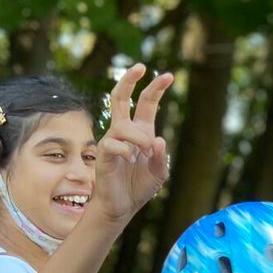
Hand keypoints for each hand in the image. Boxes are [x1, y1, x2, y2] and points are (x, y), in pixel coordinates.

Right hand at [92, 64, 174, 224]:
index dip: (156, 89)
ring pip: (124, 126)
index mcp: (141, 131)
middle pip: (119, 97)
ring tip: (145, 153)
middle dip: (129, 81)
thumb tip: (157, 139)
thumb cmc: (139, 187)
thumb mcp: (159, 173)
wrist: (122, 206)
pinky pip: (113, 143)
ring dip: (140, 138)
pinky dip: (126, 150)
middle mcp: (124, 131)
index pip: (146, 103)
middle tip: (140, 66)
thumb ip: (161, 157)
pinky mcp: (103, 153)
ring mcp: (112, 140)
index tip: (169, 76)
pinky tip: (131, 160)